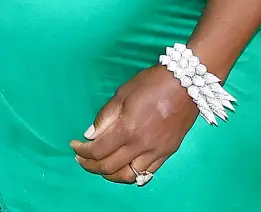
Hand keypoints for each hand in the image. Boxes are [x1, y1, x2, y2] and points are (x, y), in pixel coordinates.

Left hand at [70, 65, 197, 184]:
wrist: (186, 85)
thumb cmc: (151, 84)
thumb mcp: (122, 94)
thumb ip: (105, 116)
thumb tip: (90, 134)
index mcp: (127, 129)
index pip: (98, 150)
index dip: (82, 151)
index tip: (74, 145)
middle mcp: (141, 146)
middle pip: (110, 166)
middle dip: (91, 165)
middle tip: (81, 158)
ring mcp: (156, 153)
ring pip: (128, 176)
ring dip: (109, 174)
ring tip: (99, 166)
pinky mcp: (167, 154)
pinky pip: (146, 174)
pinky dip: (131, 175)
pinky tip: (122, 169)